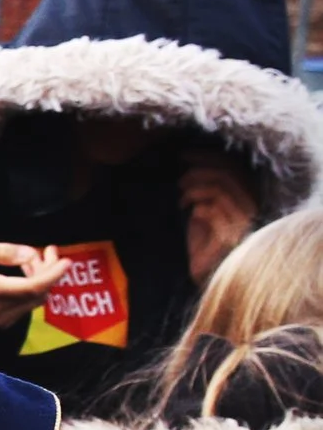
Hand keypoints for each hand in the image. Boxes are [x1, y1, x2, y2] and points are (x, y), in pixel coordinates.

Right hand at [0, 241, 69, 331]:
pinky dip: (33, 288)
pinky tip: (24, 273)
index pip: (32, 287)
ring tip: (31, 259)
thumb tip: (31, 254)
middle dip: (49, 270)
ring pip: (36, 299)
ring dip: (42, 278)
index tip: (66, 260)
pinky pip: (28, 305)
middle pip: (39, 293)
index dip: (53, 274)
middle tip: (47, 250)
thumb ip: (3, 252)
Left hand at [179, 155, 257, 283]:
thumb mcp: (201, 210)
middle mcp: (251, 209)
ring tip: (181, 197)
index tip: (183, 154)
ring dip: (195, 189)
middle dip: (199, 169)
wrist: (204, 274)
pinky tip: (190, 212)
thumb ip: (202, 190)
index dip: (209, 157)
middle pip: (228, 174)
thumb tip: (188, 165)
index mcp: (246, 199)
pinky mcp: (230, 237)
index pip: (234, 168)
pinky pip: (212, 211)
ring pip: (220, 190)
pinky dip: (197, 207)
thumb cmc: (201, 243)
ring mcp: (243, 223)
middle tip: (179, 176)